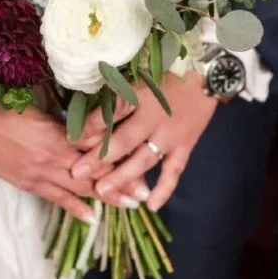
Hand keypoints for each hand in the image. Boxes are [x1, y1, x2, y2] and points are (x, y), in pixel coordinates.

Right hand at [0, 89, 146, 222]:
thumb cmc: (7, 110)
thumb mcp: (41, 111)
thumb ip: (65, 124)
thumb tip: (91, 127)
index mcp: (60, 133)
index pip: (97, 147)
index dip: (120, 155)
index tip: (142, 157)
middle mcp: (55, 156)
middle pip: (95, 171)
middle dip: (122, 181)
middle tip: (145, 190)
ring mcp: (42, 173)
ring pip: (81, 188)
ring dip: (107, 197)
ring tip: (130, 205)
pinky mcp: (29, 183)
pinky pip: (57, 199)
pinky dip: (75, 208)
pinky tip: (92, 218)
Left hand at [71, 71, 216, 211]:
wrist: (206, 74)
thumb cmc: (166, 72)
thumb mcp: (138, 75)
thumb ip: (117, 92)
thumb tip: (87, 108)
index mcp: (139, 95)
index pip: (110, 113)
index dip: (89, 126)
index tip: (71, 139)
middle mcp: (153, 117)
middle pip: (122, 141)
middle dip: (98, 158)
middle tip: (76, 173)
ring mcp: (170, 135)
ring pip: (143, 160)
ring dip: (122, 177)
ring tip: (102, 191)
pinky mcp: (185, 145)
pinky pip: (174, 170)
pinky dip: (164, 189)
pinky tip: (151, 206)